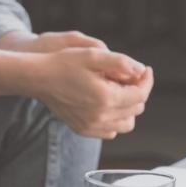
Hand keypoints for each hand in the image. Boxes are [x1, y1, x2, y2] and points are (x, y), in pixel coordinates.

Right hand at [25, 48, 153, 139]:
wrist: (38, 78)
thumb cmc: (63, 63)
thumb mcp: (92, 55)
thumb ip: (120, 62)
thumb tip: (141, 70)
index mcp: (106, 97)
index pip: (141, 94)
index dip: (147, 80)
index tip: (145, 69)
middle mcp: (101, 116)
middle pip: (136, 108)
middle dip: (138, 91)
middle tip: (130, 76)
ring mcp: (91, 126)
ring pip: (126, 123)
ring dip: (129, 107)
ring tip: (120, 91)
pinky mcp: (83, 129)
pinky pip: (110, 131)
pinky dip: (115, 119)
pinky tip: (108, 104)